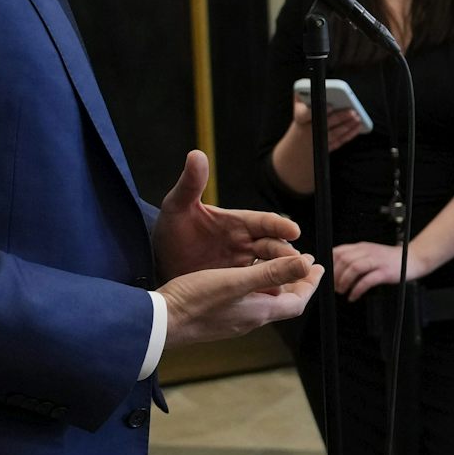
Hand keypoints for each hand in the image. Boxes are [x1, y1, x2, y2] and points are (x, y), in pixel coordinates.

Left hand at [152, 151, 304, 278]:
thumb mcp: (177, 207)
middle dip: (286, 254)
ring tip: (292, 283)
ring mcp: (242, 265)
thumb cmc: (169, 231)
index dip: (279, 225)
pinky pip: (257, 287)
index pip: (265, 221)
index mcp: (237, 221)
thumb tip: (196, 154)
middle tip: (298, 262)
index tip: (293, 231)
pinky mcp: (236, 284)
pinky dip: (268, 291)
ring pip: (269, 269)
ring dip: (282, 274)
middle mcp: (245, 242)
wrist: (155, 263)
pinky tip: (275, 299)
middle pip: (273, 247)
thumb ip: (190, 183)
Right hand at [158, 252, 321, 345]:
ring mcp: (233, 321)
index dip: (310, 284)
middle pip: (282, 301)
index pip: (297, 302)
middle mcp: (249, 319)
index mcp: (259, 311)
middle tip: (302, 262)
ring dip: (275, 282)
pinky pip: (246, 301)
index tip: (318, 267)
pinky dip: (255, 286)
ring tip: (276, 264)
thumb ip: (271, 272)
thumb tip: (305, 265)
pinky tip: (244, 276)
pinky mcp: (218, 319)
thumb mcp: (236, 281)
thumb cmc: (196, 301)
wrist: (160, 323)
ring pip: (264, 300)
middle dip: (295, 281)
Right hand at [291, 98, 365, 151]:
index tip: (330, 106)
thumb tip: (320, 85)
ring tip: (357, 117)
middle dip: (340, 117)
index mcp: (300, 117)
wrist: (296, 146)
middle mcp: (307, 130)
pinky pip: (339, 141)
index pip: (304, 114)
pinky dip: (349, 134)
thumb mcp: (299, 105)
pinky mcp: (326, 148)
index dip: (318, 110)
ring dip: (347, 126)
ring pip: (334, 134)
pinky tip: (357, 126)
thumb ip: (305, 93)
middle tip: (352, 111)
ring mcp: (317, 141)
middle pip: (324, 124)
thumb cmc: (302, 119)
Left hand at [332, 240, 429, 302]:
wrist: (413, 259)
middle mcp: (368, 252)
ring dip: (344, 282)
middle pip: (344, 260)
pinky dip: (357, 290)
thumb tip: (336, 269)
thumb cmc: (390, 259)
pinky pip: (367, 280)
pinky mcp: (385, 272)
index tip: (328, 276)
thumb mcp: (371, 253)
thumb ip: (356, 257)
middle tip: (334, 287)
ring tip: (342, 291)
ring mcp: (377, 261)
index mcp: (362, 247)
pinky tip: (353, 296)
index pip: (339, 251)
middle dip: (336, 275)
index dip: (330, 264)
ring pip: (354, 268)